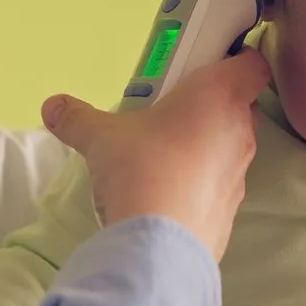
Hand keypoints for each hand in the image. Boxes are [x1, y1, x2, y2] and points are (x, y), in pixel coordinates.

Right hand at [40, 48, 270, 260]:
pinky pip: (219, 184)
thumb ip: (77, 118)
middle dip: (213, 103)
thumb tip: (51, 106)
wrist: (159, 247)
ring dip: (207, 145)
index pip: (253, 63)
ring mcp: (240, 174)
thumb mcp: (101, 137)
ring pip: (230, 146)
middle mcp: (240, 131)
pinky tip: (168, 193)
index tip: (209, 63)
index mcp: (220, 96)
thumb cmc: (140, 167)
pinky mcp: (232, 211)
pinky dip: (201, 183)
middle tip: (171, 110)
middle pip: (241, 105)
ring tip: (164, 154)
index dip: (238, 58)